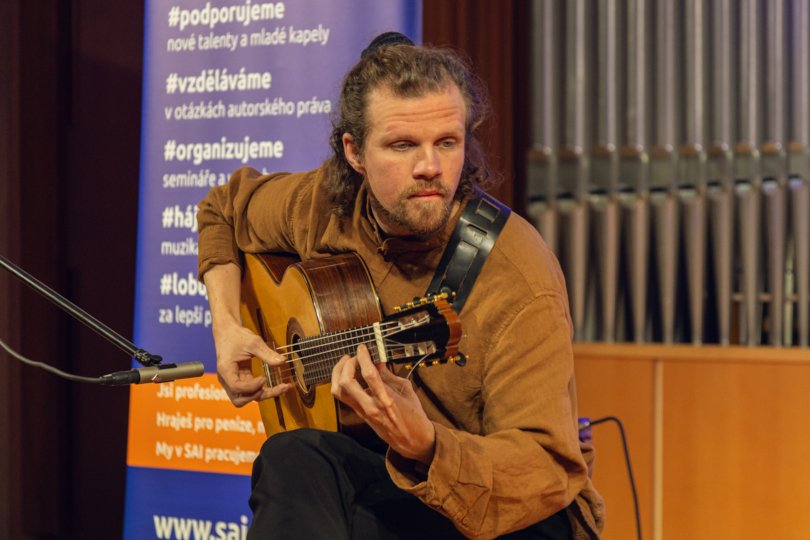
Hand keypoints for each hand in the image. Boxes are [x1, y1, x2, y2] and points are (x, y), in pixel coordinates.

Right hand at [214, 320, 291, 406]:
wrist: (228, 333)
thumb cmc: (237, 336)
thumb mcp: (253, 342)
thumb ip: (267, 353)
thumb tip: (282, 361)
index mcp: (225, 370)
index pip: (236, 387)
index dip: (251, 386)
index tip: (264, 378)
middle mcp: (226, 379)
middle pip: (240, 399)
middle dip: (259, 395)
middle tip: (278, 388)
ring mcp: (232, 382)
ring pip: (246, 398)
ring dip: (263, 395)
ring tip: (281, 388)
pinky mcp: (240, 380)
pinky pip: (250, 391)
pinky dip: (263, 391)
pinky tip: (277, 387)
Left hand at [331, 344, 435, 463]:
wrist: (412, 439)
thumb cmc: (413, 414)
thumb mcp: (406, 389)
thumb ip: (388, 375)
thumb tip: (376, 360)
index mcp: (386, 399)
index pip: (369, 374)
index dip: (363, 357)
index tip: (362, 348)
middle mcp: (371, 406)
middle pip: (347, 382)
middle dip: (347, 364)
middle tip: (355, 356)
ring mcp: (363, 411)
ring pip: (339, 390)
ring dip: (338, 373)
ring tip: (347, 362)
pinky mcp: (360, 414)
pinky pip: (343, 397)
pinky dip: (341, 382)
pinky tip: (348, 374)